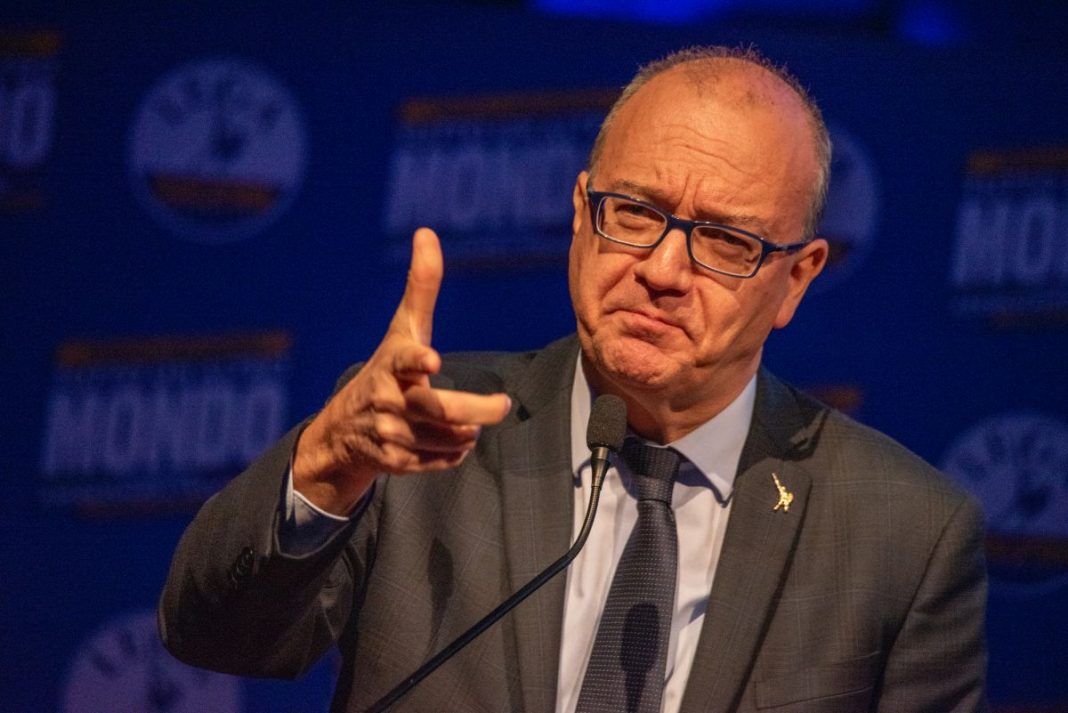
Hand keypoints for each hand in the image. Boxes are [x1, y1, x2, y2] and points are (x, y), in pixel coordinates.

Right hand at [292, 228, 511, 514]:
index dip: (416, 360)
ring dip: (466, 431)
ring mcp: (391, 433)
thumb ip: (420, 286)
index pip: (402, 359)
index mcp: (391, 364)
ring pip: (448, 437)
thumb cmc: (386, 369)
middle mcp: (388, 399)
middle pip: (439, 410)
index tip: (431, 360)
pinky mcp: (396, 462)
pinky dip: (455, 452)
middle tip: (501, 405)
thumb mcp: (402, 329)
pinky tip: (454, 440)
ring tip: (470, 420)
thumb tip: (426, 233)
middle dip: (474, 411)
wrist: (344, 430)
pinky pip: (442, 460)